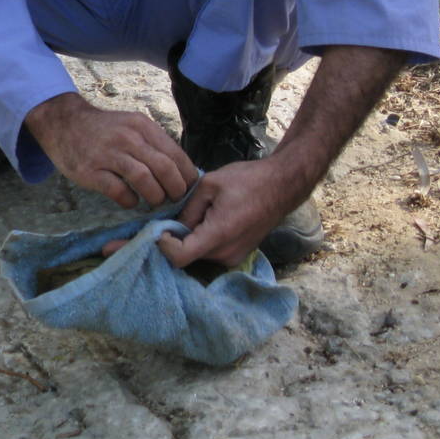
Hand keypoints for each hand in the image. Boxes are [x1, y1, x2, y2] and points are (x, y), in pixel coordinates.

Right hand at [24, 92, 193, 208]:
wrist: (64, 123)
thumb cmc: (104, 130)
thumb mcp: (131, 125)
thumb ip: (153, 143)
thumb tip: (182, 171)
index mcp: (142, 126)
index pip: (176, 155)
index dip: (187, 176)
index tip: (189, 189)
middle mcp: (127, 137)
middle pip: (164, 168)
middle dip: (176, 190)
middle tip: (175, 199)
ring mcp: (108, 154)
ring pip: (144, 179)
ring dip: (155, 196)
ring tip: (155, 201)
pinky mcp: (90, 171)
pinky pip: (119, 191)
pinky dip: (130, 201)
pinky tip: (130, 201)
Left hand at [152, 157, 303, 267]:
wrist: (282, 186)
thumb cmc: (247, 180)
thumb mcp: (209, 185)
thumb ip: (187, 208)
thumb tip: (171, 225)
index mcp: (218, 234)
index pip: (179, 257)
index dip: (162, 245)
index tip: (157, 227)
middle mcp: (226, 253)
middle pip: (186, 256)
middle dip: (173, 240)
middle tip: (170, 217)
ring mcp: (233, 258)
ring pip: (197, 254)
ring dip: (188, 239)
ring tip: (192, 214)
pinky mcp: (237, 255)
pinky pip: (210, 252)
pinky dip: (200, 241)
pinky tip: (204, 220)